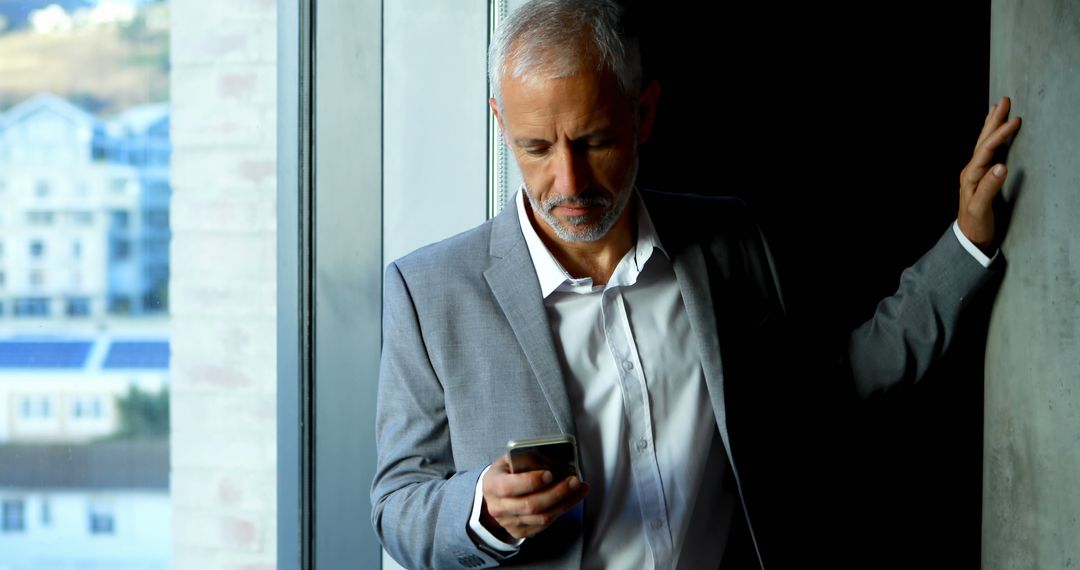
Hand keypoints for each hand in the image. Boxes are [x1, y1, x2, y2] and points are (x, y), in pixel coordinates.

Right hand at [480, 454, 589, 540]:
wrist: (494, 496)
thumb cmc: (505, 474)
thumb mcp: (508, 461)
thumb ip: (524, 458)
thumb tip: (550, 459)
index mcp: (491, 485)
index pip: (509, 486)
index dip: (531, 481)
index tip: (550, 474)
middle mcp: (498, 507)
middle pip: (530, 505)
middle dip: (557, 492)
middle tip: (573, 481)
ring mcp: (509, 522)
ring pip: (542, 517)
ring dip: (565, 503)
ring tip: (579, 488)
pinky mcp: (520, 532)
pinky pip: (545, 525)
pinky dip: (562, 511)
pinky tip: (572, 499)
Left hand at [958, 95, 1021, 253]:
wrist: (969, 238)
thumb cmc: (975, 225)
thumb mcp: (981, 208)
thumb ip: (989, 188)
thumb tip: (1001, 166)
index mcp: (970, 176)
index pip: (986, 150)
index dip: (1000, 134)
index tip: (1015, 120)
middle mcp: (971, 172)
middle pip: (983, 141)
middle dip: (994, 121)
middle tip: (1004, 101)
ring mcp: (975, 174)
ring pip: (984, 144)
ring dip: (991, 126)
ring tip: (997, 109)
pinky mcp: (981, 178)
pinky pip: (987, 152)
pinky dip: (992, 139)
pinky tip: (994, 134)